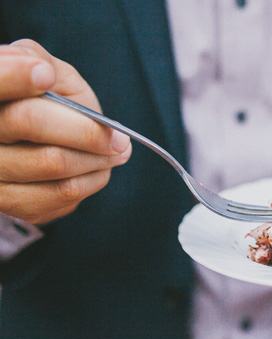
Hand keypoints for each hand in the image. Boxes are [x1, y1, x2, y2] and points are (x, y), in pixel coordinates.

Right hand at [0, 39, 130, 223]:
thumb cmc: (45, 100)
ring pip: (52, 162)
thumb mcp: (42, 70)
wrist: (40, 143)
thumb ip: (37, 60)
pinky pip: (61, 195)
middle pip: (28, 122)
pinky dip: (91, 180)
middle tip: (120, 137)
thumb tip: (43, 72)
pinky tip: (98, 169)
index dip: (14, 75)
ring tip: (115, 150)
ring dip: (97, 157)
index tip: (45, 74)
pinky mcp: (9, 204)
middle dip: (86, 128)